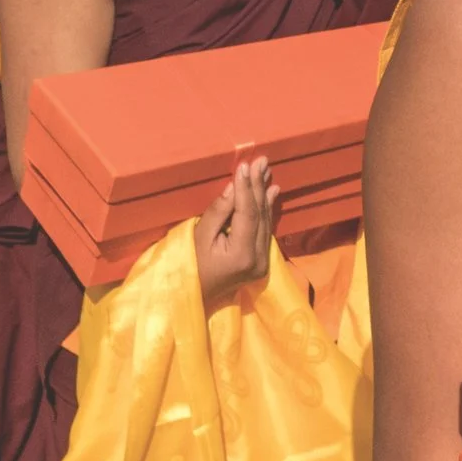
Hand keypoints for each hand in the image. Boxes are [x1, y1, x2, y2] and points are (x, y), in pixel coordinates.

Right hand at [192, 157, 278, 309]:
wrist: (195, 299)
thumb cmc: (190, 268)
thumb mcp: (199, 238)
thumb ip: (218, 213)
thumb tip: (233, 187)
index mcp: (242, 255)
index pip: (247, 213)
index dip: (246, 188)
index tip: (244, 165)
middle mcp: (258, 259)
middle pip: (260, 215)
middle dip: (259, 186)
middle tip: (261, 160)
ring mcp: (262, 263)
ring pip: (265, 221)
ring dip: (265, 195)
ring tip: (266, 171)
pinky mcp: (261, 262)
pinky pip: (265, 230)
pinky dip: (266, 210)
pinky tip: (271, 192)